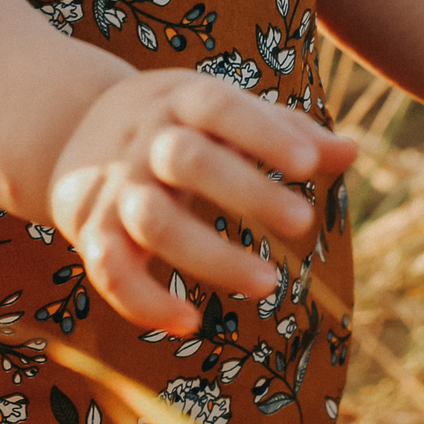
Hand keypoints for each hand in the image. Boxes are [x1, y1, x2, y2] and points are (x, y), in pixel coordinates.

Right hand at [46, 70, 357, 335]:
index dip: (262, 132)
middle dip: (245, 191)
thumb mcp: (221, 110)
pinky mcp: (92, 232)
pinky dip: (143, 301)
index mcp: (180, 100)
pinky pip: (110, 270)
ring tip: (269, 284)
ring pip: (153, 220)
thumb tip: (352, 150)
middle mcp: (144, 140)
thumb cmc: (175, 122)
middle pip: (187, 160)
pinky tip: (190, 323)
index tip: (310, 163)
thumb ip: (285, 129)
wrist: (71, 127)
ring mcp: (115, 186)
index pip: (218, 105)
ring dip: (209, 255)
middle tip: (303, 223)